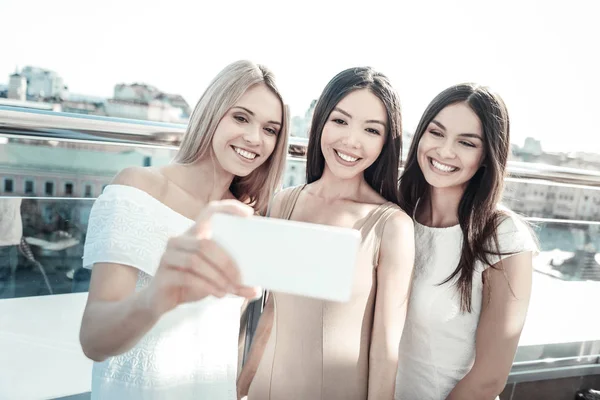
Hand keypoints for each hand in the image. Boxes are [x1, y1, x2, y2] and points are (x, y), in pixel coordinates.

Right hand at [143, 200, 260, 316]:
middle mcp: (179, 240)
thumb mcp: (215, 281)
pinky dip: (207, 285)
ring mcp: (168, 256)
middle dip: (227, 262)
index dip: (228, 208)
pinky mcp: (163, 273)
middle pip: (206, 243)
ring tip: (230, 290)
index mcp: (194, 234)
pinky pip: (187, 276)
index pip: (210, 211)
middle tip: (241, 279)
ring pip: (196, 260)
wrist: (158, 302)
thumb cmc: (189, 284)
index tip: (249, 215)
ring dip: (217, 277)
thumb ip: (234, 283)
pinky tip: (219, 294)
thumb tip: (256, 290)